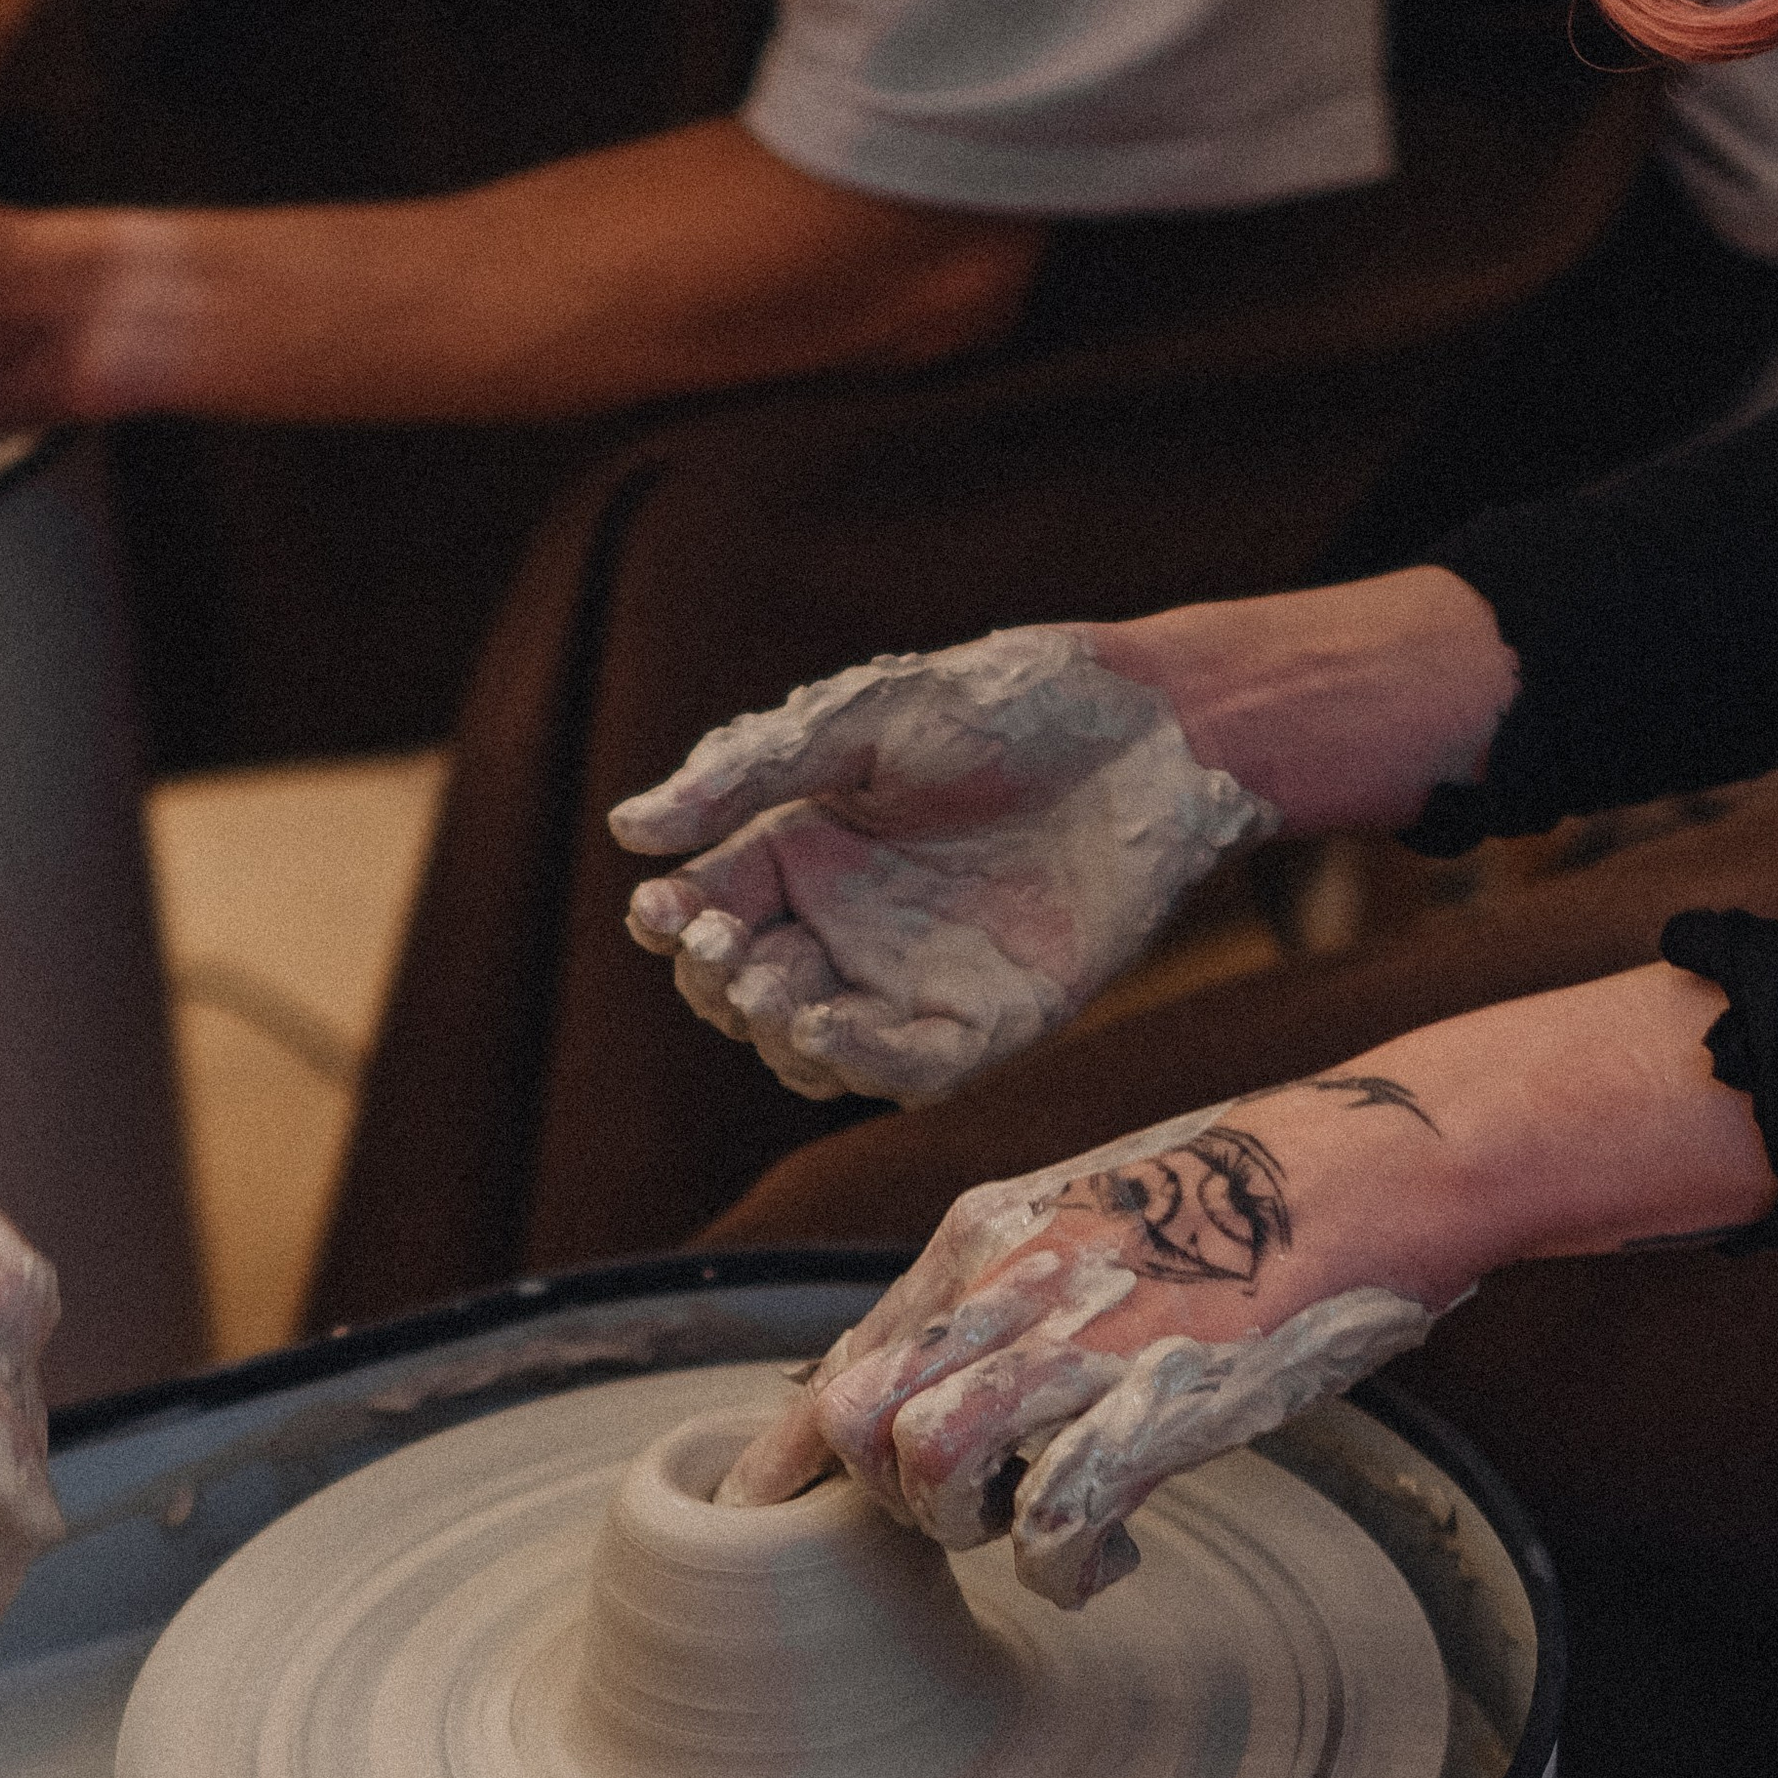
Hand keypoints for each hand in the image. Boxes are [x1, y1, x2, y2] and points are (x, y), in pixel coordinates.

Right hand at [611, 626, 1279, 1105]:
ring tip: (776, 989)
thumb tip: (630, 831)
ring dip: (776, 1034)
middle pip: (743, 995)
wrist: (1146, 736)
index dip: (673, 923)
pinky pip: (906, 1071)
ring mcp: (914, 984)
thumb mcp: (861, 720)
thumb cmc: (1006, 706)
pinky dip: (859, 1062)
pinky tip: (827, 1027)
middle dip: (718, 982)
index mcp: (801, 854)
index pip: (706, 912)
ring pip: (810, 1052)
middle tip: (726, 945)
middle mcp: (847, 930)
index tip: (663, 913)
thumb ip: (749, 772)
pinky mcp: (988, 1025)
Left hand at [722, 1074, 1463, 1607]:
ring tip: (1034, 1531)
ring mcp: (1077, 1340)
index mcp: (983, 1239)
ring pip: (927, 1465)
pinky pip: (1050, 1520)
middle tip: (969, 1515)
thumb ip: (1011, 1291)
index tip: (754, 1517)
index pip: (842, 1360)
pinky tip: (1109, 1560)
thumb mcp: (1093, 1221)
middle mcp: (1006, 1282)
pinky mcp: (1156, 1400)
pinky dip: (1061, 1568)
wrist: (1369, 1165)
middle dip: (887, 1497)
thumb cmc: (1248, 1203)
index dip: (790, 1456)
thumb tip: (943, 1381)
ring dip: (966, 1529)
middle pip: (856, 1418)